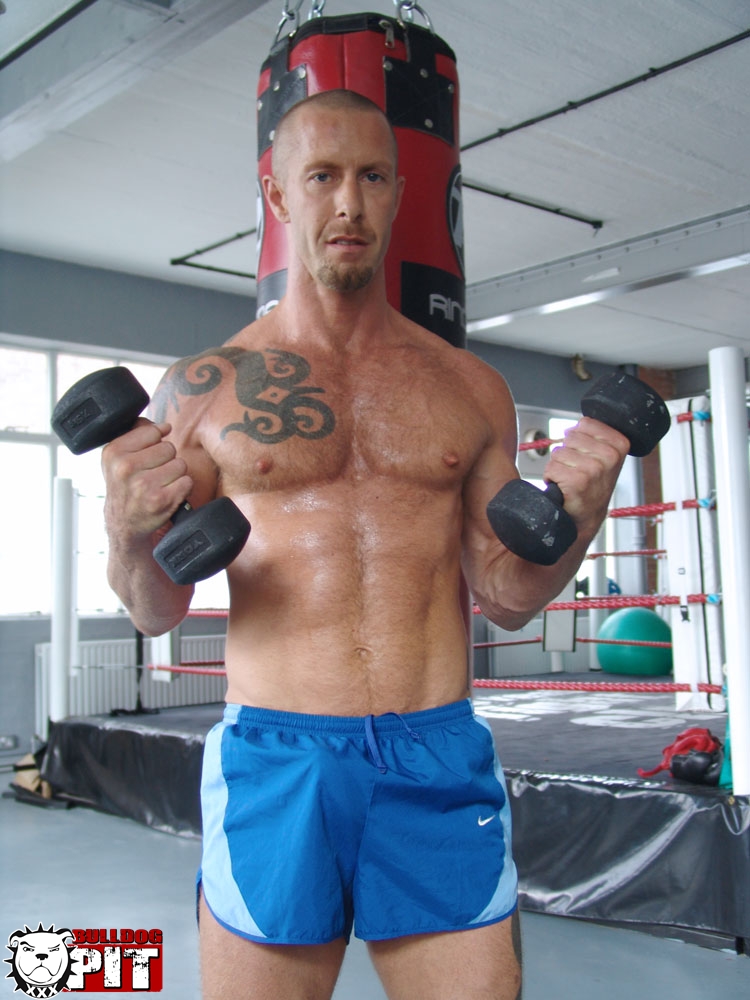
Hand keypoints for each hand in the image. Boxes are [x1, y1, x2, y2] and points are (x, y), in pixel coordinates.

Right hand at [102, 419, 192, 542]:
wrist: (123, 523)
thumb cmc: (125, 485)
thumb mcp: (118, 457)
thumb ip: (138, 434)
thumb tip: (164, 426)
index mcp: (114, 452)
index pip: (152, 431)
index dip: (154, 443)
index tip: (145, 456)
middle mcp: (126, 468)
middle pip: (169, 448)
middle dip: (165, 460)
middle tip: (152, 474)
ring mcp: (144, 485)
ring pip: (180, 464)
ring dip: (175, 474)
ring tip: (159, 484)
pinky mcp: (162, 500)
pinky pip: (187, 481)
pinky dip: (181, 488)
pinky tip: (167, 493)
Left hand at [543, 416, 629, 531]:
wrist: (587, 516)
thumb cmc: (593, 485)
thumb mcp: (604, 456)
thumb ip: (593, 436)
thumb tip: (572, 427)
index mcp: (619, 445)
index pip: (585, 424)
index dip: (579, 439)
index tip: (586, 455)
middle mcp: (610, 456)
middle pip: (570, 436)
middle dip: (567, 453)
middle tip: (578, 470)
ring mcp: (594, 469)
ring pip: (558, 452)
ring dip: (559, 466)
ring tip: (571, 478)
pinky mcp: (577, 481)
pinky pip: (551, 467)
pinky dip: (551, 477)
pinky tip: (564, 486)